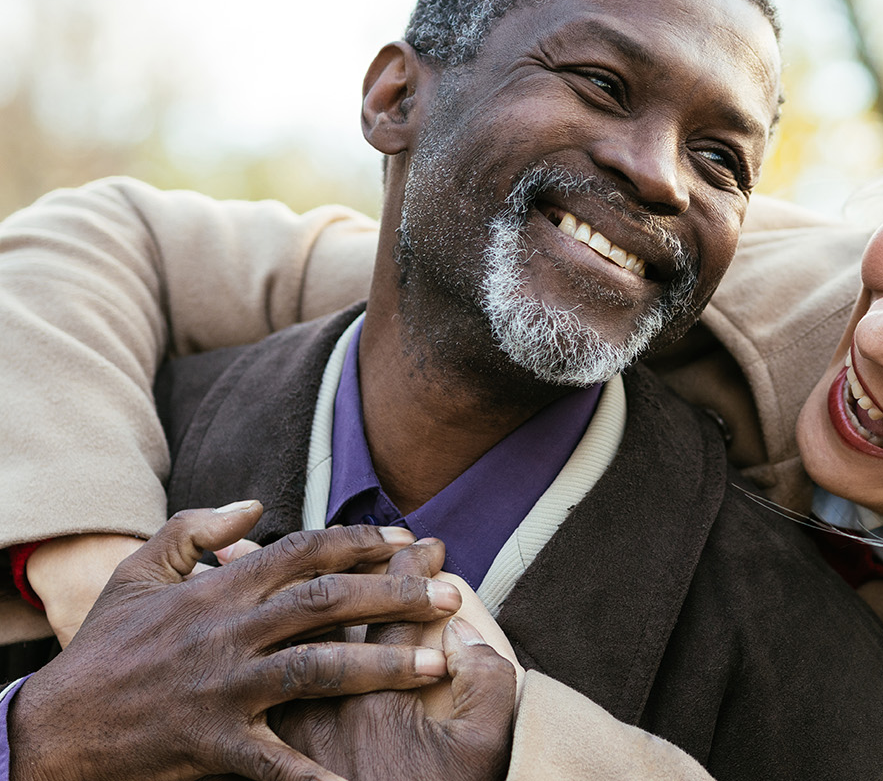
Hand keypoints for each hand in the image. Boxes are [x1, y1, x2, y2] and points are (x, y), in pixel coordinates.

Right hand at [9, 501, 463, 780]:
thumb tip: (253, 506)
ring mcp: (224, 689)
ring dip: (385, 665)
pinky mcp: (215, 743)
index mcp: (217, 590)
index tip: (410, 543)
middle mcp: (228, 632)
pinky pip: (279, 759)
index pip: (305, 552)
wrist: (54, 728)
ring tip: (439, 665)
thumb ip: (194, 530)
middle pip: (327, 602)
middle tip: (451, 595)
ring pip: (319, 668)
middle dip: (395, 596)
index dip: (362, 543)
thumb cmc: (102, 649)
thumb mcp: (138, 575)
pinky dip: (321, 772)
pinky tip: (363, 777)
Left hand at [270, 540, 517, 780]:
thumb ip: (487, 683)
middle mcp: (328, 691)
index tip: (428, 547)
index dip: (414, 566)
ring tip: (315, 565)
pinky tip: (260, 623)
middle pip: (335, 602)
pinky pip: (252, 686)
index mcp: (385, 686)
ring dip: (298, 592)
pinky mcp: (259, 745)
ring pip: (284, 631)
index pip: (397, 603)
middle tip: (378, 543)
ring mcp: (289, 716)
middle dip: (360, 561)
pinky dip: (257, 651)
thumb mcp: (485, 748)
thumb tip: (463, 637)